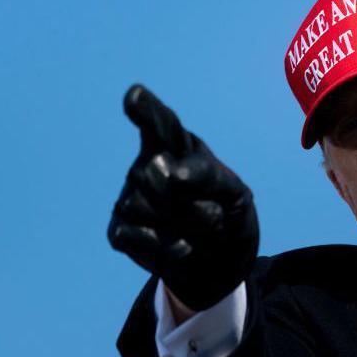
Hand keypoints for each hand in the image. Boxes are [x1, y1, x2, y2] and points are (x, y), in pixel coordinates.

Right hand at [108, 85, 258, 310]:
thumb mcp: (237, 196)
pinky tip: (181, 246)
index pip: (161, 123)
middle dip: (191, 199)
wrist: (220, 261)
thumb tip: (170, 175)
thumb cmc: (228, 216)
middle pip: (158, 173)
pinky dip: (164, 246)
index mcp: (179, 146)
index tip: (134, 95)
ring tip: (198, 230)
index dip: (147, 110)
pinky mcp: (120, 229)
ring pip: (145, 206)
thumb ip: (211, 178)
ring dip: (182, 225)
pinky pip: (136, 236)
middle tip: (214, 214)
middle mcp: (148, 163)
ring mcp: (130, 195)